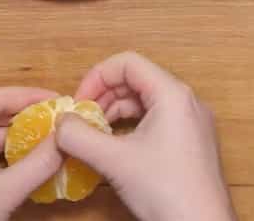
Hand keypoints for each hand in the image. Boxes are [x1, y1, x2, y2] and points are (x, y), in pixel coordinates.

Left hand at [0, 87, 62, 220]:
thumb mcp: (2, 194)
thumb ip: (37, 165)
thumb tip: (65, 140)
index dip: (29, 96)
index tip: (59, 100)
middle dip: (27, 118)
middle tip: (60, 121)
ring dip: (19, 140)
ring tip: (52, 140)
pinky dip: (7, 159)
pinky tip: (31, 162)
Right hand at [56, 52, 235, 220]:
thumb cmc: (167, 191)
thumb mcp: (113, 160)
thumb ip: (79, 136)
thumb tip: (61, 123)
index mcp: (173, 95)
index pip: (128, 63)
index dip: (97, 77)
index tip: (79, 102)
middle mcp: (186, 102)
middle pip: (136, 81)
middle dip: (103, 96)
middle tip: (81, 119)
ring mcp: (192, 123)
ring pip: (145, 102)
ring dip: (115, 113)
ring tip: (93, 134)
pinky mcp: (191, 143)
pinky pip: (156, 121)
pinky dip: (131, 127)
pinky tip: (114, 147)